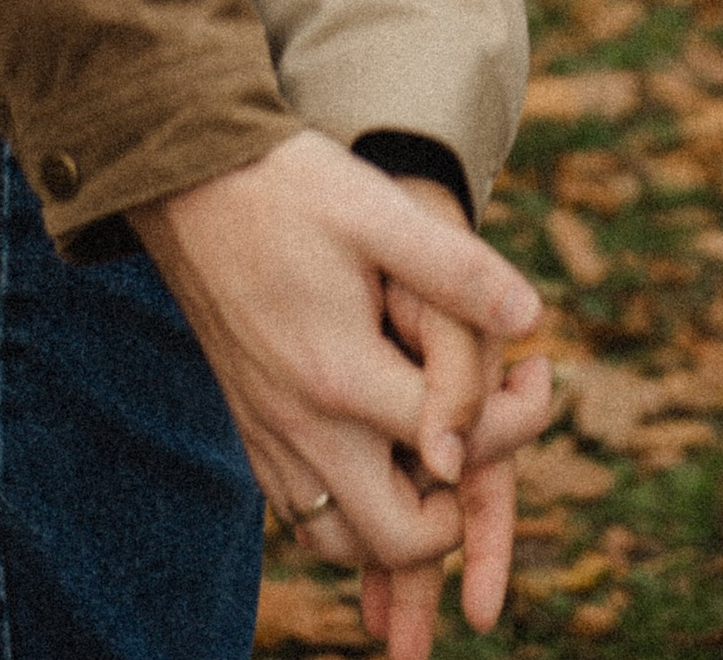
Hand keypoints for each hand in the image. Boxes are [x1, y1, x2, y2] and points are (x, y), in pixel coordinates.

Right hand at [129, 129, 542, 579]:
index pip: (452, 446)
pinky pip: (306, 516)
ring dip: (402, 524)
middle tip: (483, 438)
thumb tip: (530, 318)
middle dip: (462, 511)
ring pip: (346, 542)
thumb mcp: (379, 210)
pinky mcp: (250, 429)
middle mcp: (302, 425)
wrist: (187, 181)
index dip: (514, 417)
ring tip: (436, 455)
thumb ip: (457, 269)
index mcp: (341, 374)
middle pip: (400, 537)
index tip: (536, 371)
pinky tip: (382, 456)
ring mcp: (269, 436)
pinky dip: (352, 511)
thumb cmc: (290, 186)